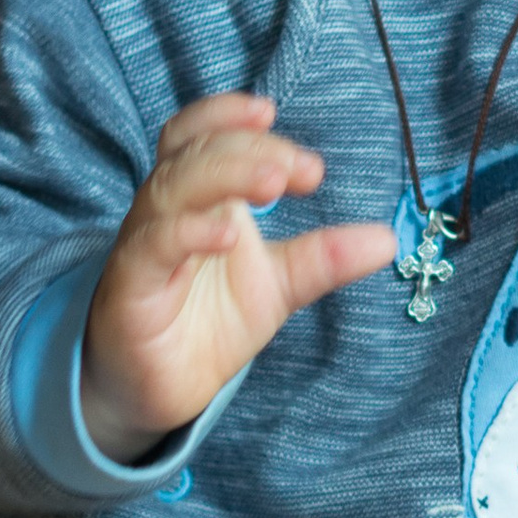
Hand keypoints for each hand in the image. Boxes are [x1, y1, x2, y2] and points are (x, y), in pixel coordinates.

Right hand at [79, 93, 395, 461]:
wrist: (160, 389)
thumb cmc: (209, 323)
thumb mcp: (278, 286)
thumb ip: (323, 258)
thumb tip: (387, 239)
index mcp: (198, 196)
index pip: (207, 135)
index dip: (247, 128)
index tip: (309, 163)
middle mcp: (165, 210)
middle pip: (193, 152)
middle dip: (250, 149)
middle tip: (304, 171)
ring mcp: (143, 243)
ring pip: (170, 188)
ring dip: (224, 174)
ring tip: (273, 182)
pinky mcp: (130, 284)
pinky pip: (152, 244)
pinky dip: (188, 231)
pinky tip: (228, 233)